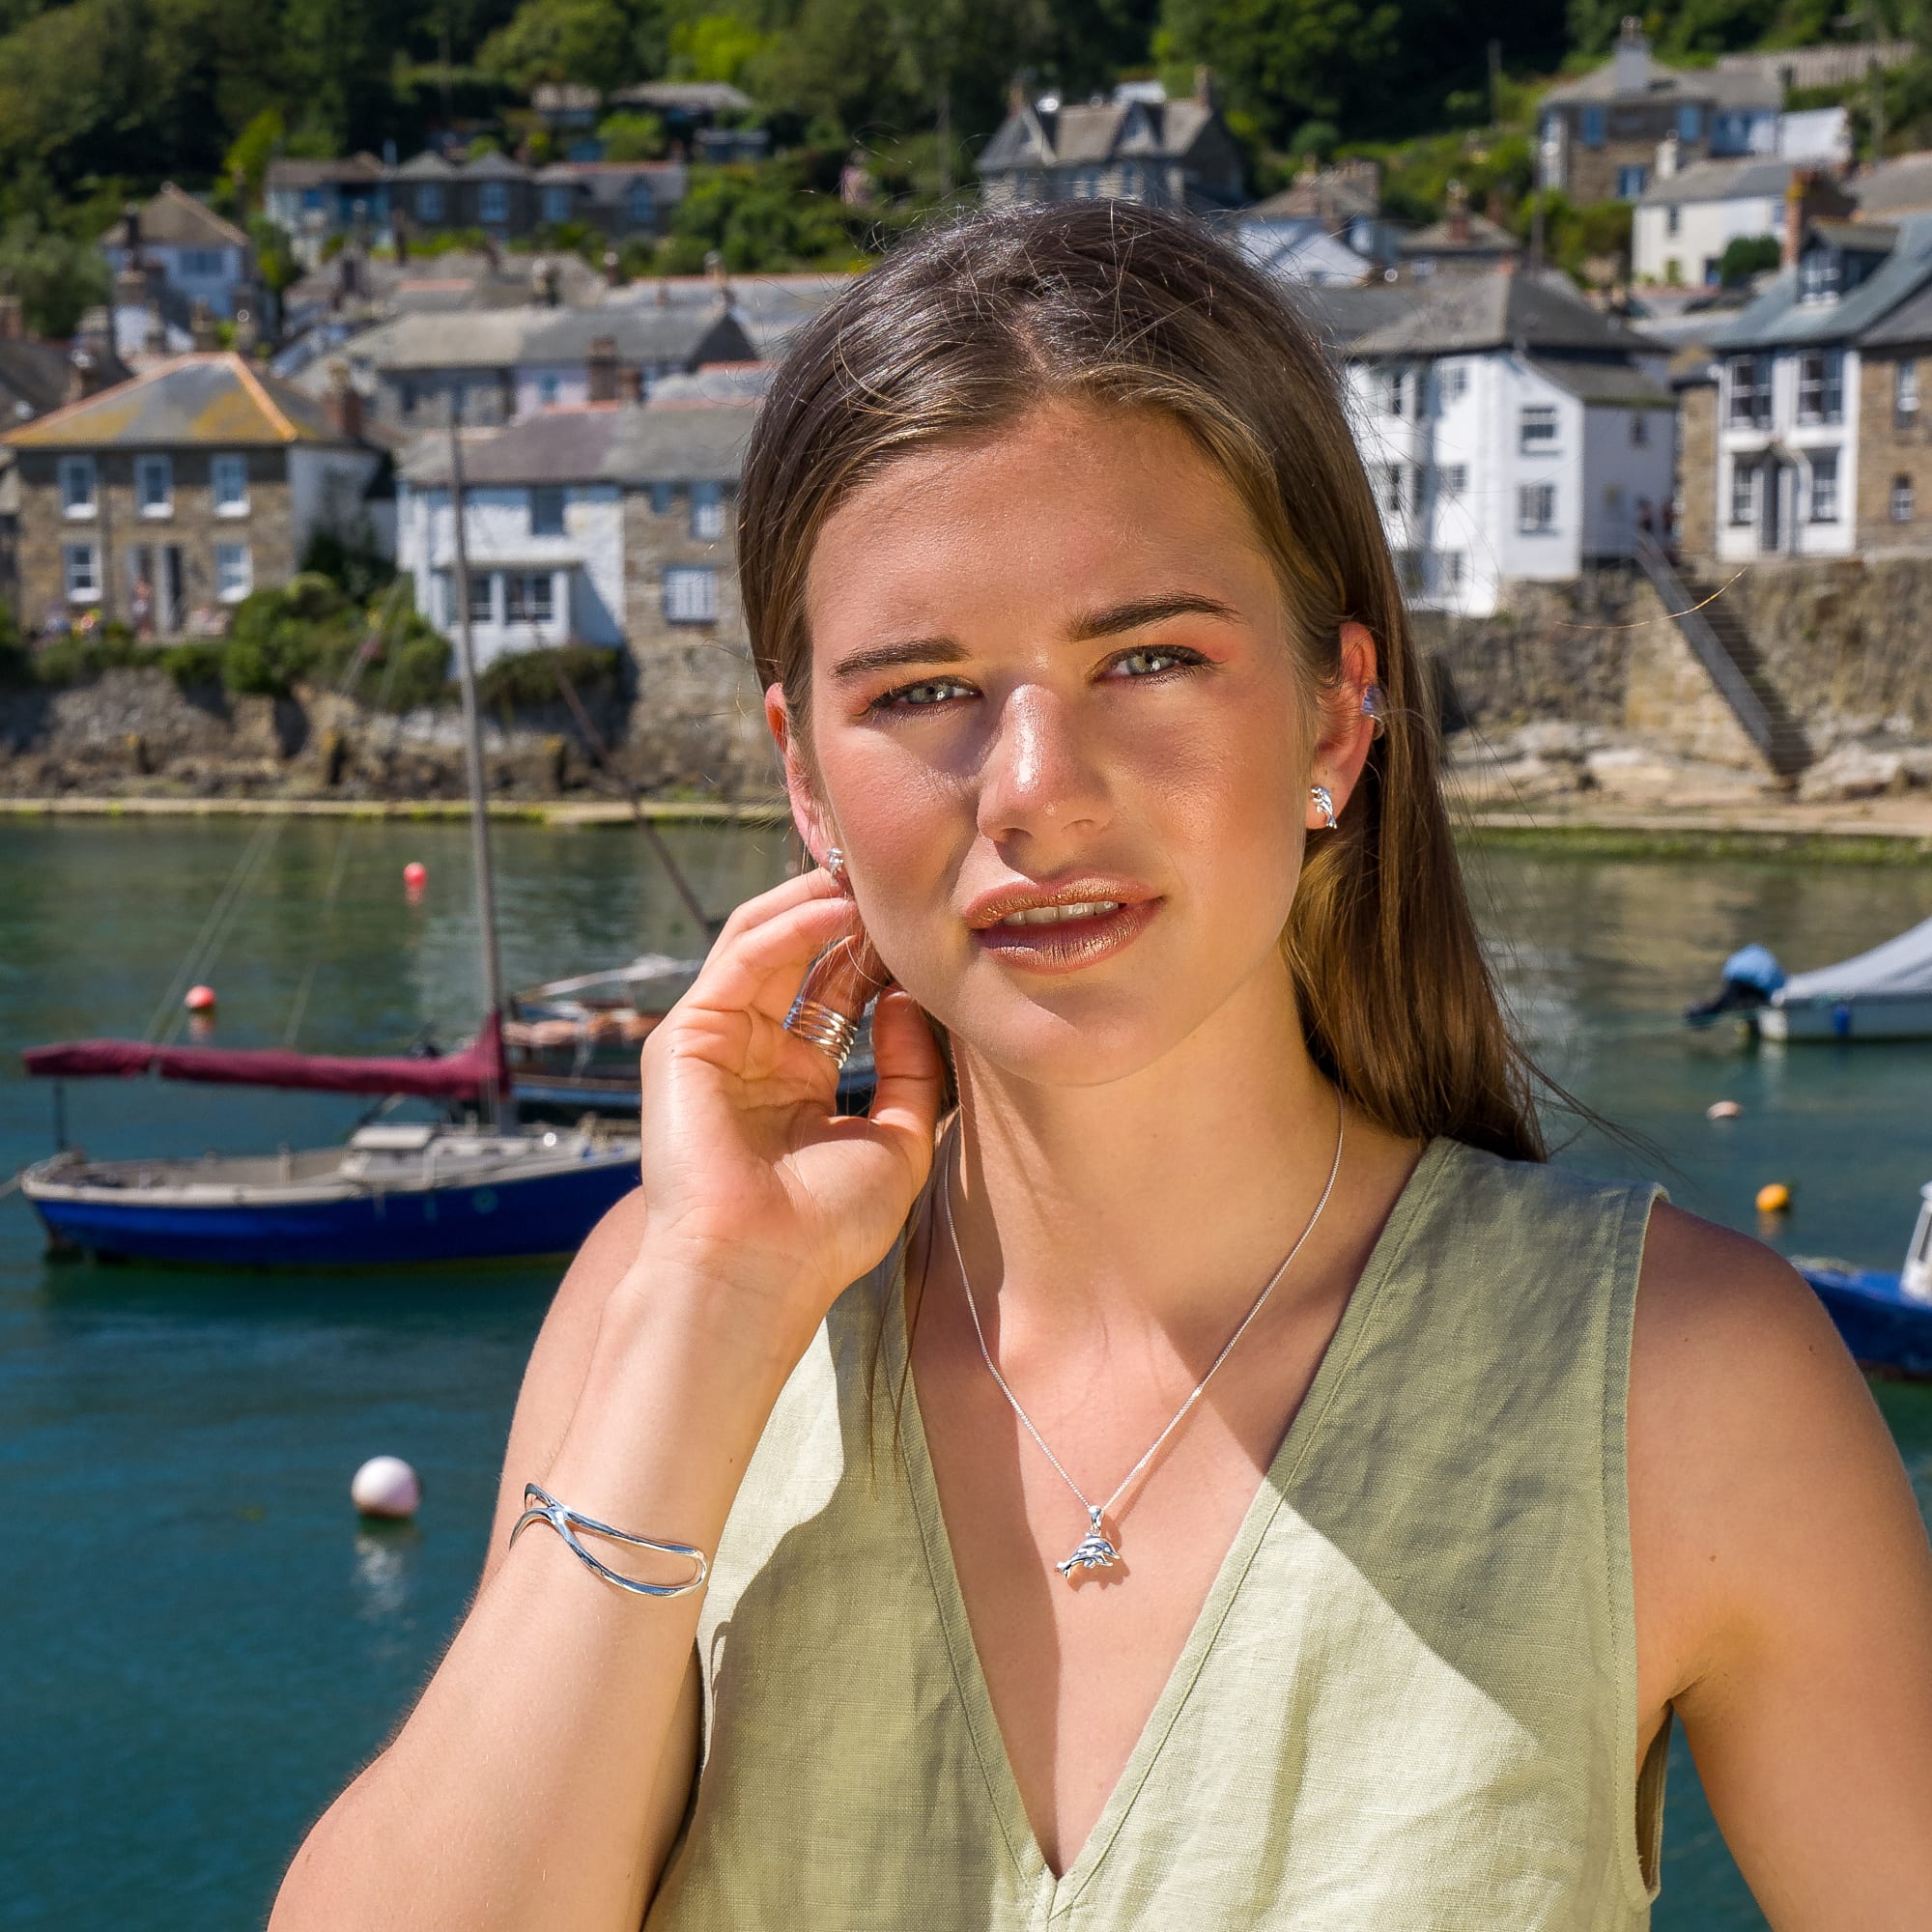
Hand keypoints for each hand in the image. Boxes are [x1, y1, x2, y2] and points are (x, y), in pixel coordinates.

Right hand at [625, 867, 944, 1347]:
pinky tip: (839, 908)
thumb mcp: (897, 1142)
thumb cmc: (824, 1230)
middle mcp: (753, 1056)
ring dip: (817, 904)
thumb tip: (910, 997)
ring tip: (871, 877)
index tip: (927, 922)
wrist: (756, 1272)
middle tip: (897, 879)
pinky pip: (741, 959)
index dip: (878, 954)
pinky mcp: (684, 1037)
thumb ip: (910, 1069)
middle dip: (847, 915)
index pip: (836, 993)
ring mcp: (715, 1043)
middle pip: (800, 958)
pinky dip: (789, 925)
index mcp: (797, 1083)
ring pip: (764, 942)